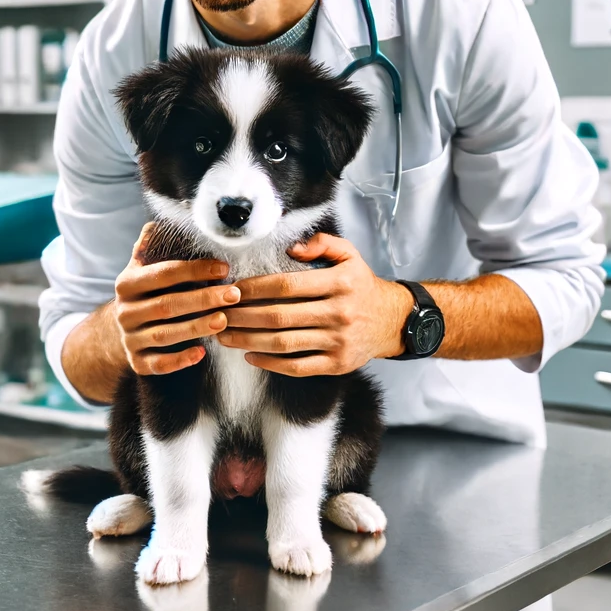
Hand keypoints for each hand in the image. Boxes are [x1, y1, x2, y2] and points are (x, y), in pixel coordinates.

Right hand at [111, 224, 235, 375]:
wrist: (118, 330)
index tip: (223, 268)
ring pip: (164, 334)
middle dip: (203, 299)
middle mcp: (124, 312)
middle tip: (234, 295)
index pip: (163, 274)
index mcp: (127, 283)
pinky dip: (179, 360)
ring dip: (195, 327)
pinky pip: (158, 364)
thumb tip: (159, 222)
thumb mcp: (141, 268)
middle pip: (167, 305)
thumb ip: (150, 247)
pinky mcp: (136, 362)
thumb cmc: (144, 292)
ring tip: (223, 320)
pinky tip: (201, 353)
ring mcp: (129, 338)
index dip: (194, 270)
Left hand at [218, 234, 412, 375]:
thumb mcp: (350, 254)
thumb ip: (321, 243)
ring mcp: (338, 342)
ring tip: (224, 335)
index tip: (232, 289)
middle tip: (218, 314)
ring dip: (248, 340)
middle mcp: (339, 313)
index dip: (254, 288)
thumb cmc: (362, 286)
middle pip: (279, 316)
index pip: (287, 285)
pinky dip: (270, 363)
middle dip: (242, 316)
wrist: (392, 321)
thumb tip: (290, 248)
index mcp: (339, 284)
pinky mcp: (337, 364)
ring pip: (284, 343)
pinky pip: (297, 367)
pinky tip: (250, 355)